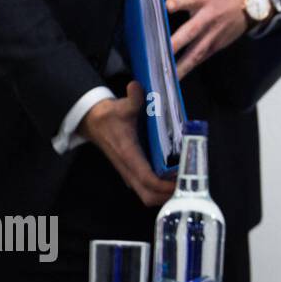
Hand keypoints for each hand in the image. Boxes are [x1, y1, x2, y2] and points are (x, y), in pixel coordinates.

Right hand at [79, 81, 175, 206]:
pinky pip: (146, 189)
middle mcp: (129, 168)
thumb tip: (136, 86)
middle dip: (168, 195)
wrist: (92, 121)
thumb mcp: (122, 105)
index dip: (165, 184)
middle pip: (149, 196)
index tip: (182, 179)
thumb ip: (133, 98)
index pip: (147, 179)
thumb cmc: (109, 115)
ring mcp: (129, 173)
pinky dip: (160, 190)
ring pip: (147, 195)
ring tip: (184, 184)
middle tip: (188, 185)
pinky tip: (174, 180)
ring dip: (165, 195)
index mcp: (129, 155)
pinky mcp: (131, 172)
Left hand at [163, 0, 248, 76]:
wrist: (246, 5)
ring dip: (180, 64)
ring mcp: (211, 34)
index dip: (176, 2)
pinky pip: (199, 59)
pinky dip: (187, 68)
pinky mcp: (215, 46)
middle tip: (160, 51)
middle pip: (191, 30)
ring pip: (195, 51)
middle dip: (176, 42)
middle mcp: (206, 17)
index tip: (166, 6)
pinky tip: (174, 79)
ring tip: (165, 75)